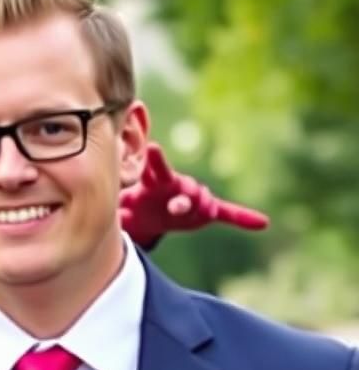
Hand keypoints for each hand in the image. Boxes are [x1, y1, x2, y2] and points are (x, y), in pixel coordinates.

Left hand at [120, 142, 268, 247]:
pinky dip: (242, 217)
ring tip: (195, 215)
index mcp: (156, 181)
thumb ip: (118, 202)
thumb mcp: (124, 202)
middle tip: (177, 204)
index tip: (152, 147)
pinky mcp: (206, 211)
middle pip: (183, 186)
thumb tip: (108, 200)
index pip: (156, 168)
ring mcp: (193, 198)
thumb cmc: (136, 202)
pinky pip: (228, 214)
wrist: (150, 215)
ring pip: (201, 200)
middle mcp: (178, 186)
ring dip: (200, 206)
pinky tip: (261, 222)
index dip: (155, 159)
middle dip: (182, 195)